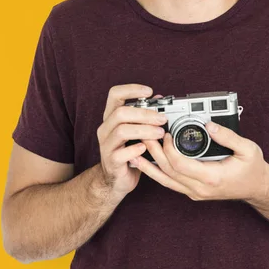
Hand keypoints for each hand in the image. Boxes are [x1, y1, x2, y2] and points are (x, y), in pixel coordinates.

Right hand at [96, 84, 165, 199]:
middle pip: (121, 112)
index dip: (131, 89)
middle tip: (162, 119)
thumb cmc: (128, 151)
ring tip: (160, 134)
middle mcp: (106, 128)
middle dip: (145, 114)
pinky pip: (122, 153)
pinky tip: (146, 149)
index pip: (115, 94)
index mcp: (111, 117)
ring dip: (144, 130)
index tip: (149, 91)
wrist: (116, 179)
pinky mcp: (111, 161)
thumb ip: (144, 115)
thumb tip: (159, 99)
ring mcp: (106, 145)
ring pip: (122, 131)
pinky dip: (136, 149)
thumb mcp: (136, 130)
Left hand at [131, 121, 268, 201]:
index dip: (168, 149)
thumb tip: (209, 125)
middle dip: (154, 152)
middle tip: (143, 134)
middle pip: (168, 171)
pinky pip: (170, 182)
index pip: (180, 165)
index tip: (165, 133)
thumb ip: (228, 137)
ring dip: (149, 165)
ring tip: (134, 151)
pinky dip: (156, 173)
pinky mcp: (192, 191)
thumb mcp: (248, 149)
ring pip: (165, 180)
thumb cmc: (253, 169)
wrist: (257, 188)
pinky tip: (146, 163)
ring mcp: (194, 192)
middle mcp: (199, 188)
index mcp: (212, 178)